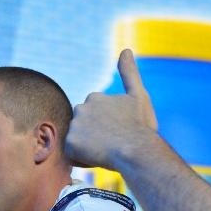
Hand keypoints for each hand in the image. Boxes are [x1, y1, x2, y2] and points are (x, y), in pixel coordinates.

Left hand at [66, 49, 158, 168]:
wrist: (136, 149)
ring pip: (78, 142)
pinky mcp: (70, 144)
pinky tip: (99, 159)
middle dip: (94, 137)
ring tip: (107, 152)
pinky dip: (83, 160)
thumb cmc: (141, 126)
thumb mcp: (139, 95)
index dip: (107, 128)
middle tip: (113, 144)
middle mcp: (81, 108)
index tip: (119, 133)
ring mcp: (74, 126)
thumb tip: (126, 50)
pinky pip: (73, 156)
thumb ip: (130, 73)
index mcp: (95, 97)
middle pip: (84, 129)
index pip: (94, 117)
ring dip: (89, 148)